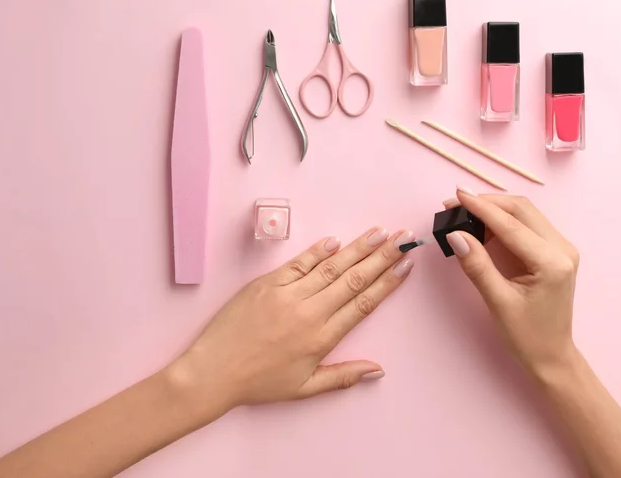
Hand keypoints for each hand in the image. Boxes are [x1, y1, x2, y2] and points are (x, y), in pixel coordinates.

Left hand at [166, 228, 414, 417]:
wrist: (213, 372)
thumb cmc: (259, 383)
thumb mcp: (305, 388)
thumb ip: (343, 376)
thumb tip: (378, 369)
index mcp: (322, 338)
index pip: (364, 303)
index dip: (388, 282)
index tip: (406, 265)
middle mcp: (310, 312)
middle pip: (354, 279)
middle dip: (382, 256)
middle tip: (403, 238)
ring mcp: (288, 295)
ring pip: (331, 267)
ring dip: (357, 248)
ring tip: (379, 233)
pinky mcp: (266, 284)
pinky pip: (298, 263)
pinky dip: (318, 251)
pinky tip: (336, 240)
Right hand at [443, 188, 579, 375]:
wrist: (552, 356)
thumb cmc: (527, 336)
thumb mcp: (498, 302)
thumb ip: (477, 265)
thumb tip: (456, 234)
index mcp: (552, 262)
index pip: (511, 225)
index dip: (482, 207)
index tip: (457, 195)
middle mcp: (563, 248)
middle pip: (522, 209)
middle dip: (487, 202)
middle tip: (455, 203)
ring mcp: (562, 248)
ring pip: (525, 213)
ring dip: (495, 208)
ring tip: (464, 212)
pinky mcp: (555, 251)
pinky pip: (527, 225)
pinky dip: (503, 220)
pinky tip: (482, 225)